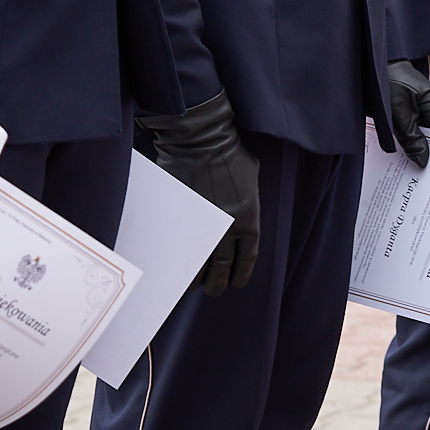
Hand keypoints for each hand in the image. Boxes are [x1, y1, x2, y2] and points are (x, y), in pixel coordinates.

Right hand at [139, 93, 261, 294]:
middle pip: (223, 264)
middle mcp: (227, 223)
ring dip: (198, 277)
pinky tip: (177, 268)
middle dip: (219, 282)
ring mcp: (202, 221)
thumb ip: (248, 199)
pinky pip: (181, 245)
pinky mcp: (181, 216)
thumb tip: (239, 215)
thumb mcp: (251, 175)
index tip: (238, 282)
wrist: (199, 138)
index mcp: (248, 214)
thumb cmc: (230, 151)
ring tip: (195, 285)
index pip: (248, 253)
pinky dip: (180, 260)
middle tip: (215, 292)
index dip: (243, 271)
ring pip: (200, 260)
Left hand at [387, 59, 429, 168]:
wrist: (367, 63)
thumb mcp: (398, 110)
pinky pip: (408, 135)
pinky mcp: (405, 115)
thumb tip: (422, 161)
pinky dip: (402, 145)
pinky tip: (395, 158)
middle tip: (416, 178)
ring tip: (404, 172)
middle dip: (424, 156)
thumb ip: (411, 135)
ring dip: (411, 151)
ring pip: (419, 139)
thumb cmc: (385, 79)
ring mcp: (418, 113)